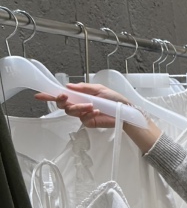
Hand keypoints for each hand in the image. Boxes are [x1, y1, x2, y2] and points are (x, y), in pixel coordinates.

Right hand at [35, 83, 161, 151]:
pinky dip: (88, 113)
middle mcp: (79, 105)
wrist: (126, 111)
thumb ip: (84, 87)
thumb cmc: (115, 99)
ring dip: (78, 107)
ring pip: (71, 112)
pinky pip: (82, 119)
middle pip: (62, 105)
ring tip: (91, 105)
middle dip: (61, 100)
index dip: (50, 95)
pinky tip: (96, 111)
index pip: (63, 95)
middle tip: (64, 96)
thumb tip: (69, 86)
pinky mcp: (89, 122)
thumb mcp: (99, 89)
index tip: (40, 94)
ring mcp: (83, 114)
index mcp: (80, 96)